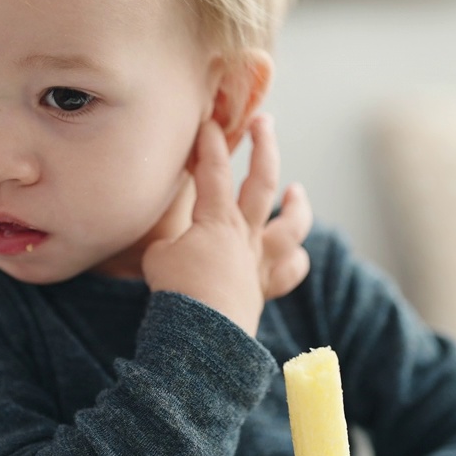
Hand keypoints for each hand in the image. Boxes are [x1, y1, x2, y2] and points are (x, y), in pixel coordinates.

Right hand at [142, 115, 312, 335]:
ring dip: (297, 206)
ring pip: (292, 226)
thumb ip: (169, 238)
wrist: (203, 335)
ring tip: (297, 190)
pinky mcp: (264, 287)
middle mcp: (245, 235)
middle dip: (264, 146)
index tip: (210, 121)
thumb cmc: (178, 292)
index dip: (211, 142)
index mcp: (216, 220)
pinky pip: (290, 271)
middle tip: (264, 121)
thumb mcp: (157, 255)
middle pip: (262, 181)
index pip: (214, 170)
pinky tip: (294, 252)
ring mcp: (259, 261)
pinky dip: (295, 260)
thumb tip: (173, 241)